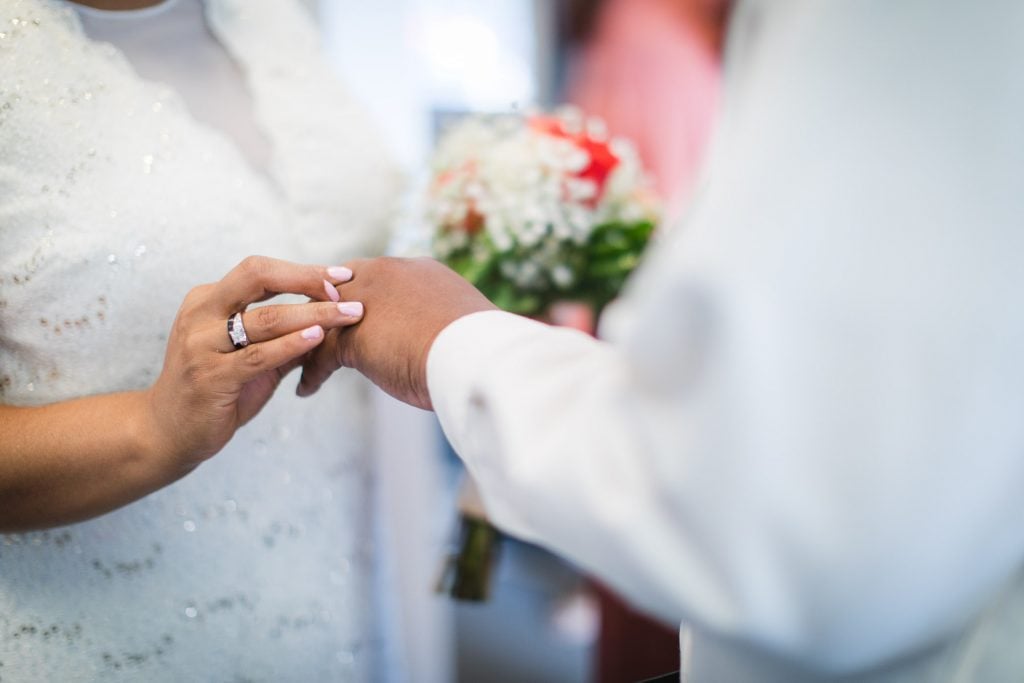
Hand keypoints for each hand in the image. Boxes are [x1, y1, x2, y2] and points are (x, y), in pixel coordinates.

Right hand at [144, 255, 364, 469]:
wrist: (169, 432)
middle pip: (257, 278)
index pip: (259, 271)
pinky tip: (317, 337)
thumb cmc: (216, 390)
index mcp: (207, 301)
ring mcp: (202, 345)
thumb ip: (285, 337)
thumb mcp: (250, 355)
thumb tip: (332, 319)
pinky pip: (258, 355)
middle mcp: (200, 315)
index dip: (301, 271)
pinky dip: (291, 344)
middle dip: (306, 279)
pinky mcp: (211, 377)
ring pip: (265, 319)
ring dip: (313, 314)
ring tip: (347, 313)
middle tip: (344, 287)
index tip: (339, 276)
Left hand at [297, 257, 496, 409]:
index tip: (348, 314)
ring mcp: (366, 303)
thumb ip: (445, 321)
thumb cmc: (483, 348)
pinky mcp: (352, 336)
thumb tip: (453, 338)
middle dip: (323, 311)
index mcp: (418, 271)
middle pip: (338, 289)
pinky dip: (310, 373)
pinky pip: (319, 353)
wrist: (477, 356)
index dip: (358, 297)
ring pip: (322, 319)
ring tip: (296, 360)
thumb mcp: (462, 324)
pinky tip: (305, 390)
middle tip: (309, 331)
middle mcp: (388, 276)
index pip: (373, 277)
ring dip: (308, 341)